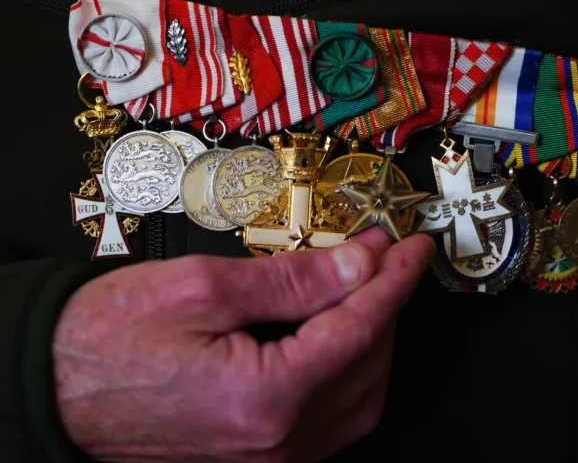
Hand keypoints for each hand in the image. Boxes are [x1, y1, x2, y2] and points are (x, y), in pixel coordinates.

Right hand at [54, 228, 433, 462]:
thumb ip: (293, 279)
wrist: (55, 389)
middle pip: (369, 365)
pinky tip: (337, 337)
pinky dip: (348, 373)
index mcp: (267, 397)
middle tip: (383, 258)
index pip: (361, 327)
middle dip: (385, 305)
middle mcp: (278, 440)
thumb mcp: (202, 288)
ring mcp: (271, 458)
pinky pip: (331, 420)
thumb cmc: (108, 338)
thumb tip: (358, 262)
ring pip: (359, 398)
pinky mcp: (259, 457)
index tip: (411, 247)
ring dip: (372, 340)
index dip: (394, 279)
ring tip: (364, 290)